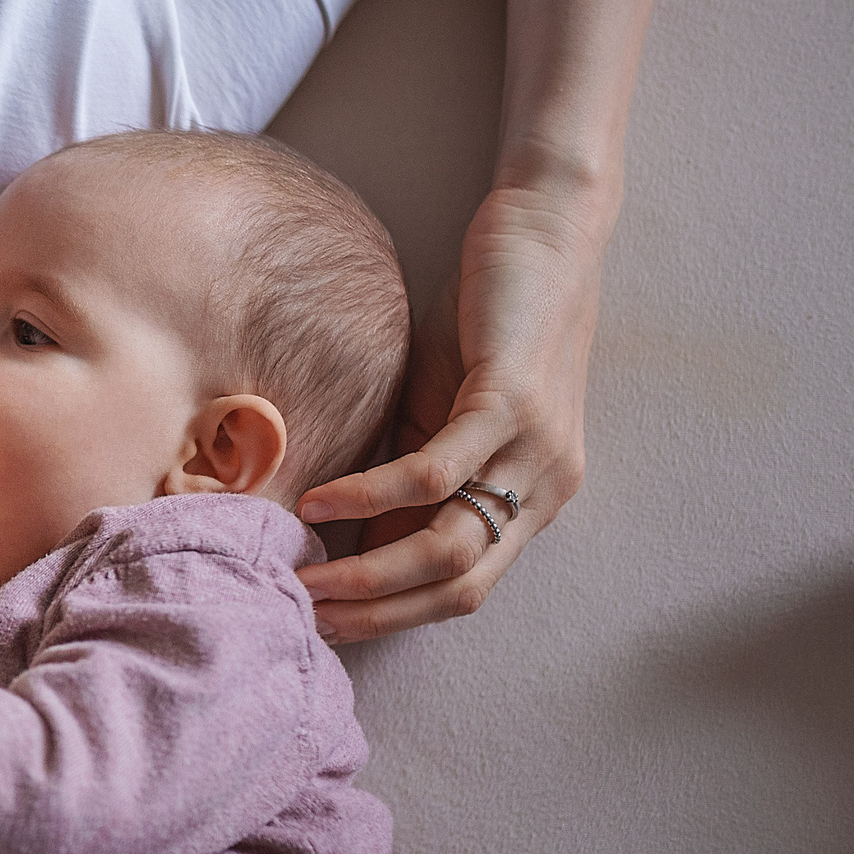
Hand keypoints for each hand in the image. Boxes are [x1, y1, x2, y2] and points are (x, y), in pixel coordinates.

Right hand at [295, 179, 601, 639]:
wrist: (547, 230)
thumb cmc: (489, 319)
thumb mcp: (440, 413)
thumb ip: (407, 475)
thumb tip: (346, 535)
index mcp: (534, 499)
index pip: (463, 589)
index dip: (393, 616)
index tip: (325, 623)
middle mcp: (547, 489)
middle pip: (461, 588)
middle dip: (378, 614)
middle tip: (306, 616)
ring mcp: (535, 450)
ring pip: (451, 547)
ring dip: (372, 573)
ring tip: (306, 575)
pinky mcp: (512, 403)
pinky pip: (435, 473)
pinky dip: (372, 495)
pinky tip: (321, 499)